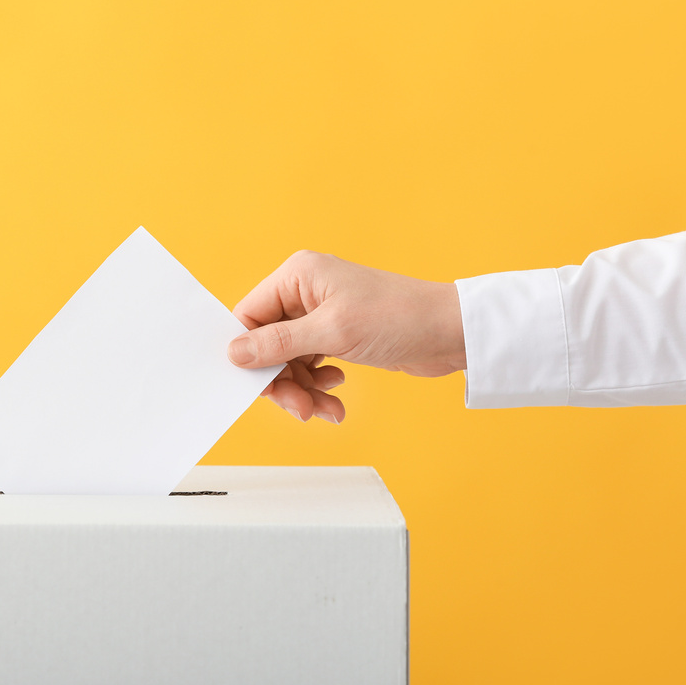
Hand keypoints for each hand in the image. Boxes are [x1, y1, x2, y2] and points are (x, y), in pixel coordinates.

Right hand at [228, 251, 465, 423]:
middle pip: (268, 344)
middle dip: (282, 380)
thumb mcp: (332, 332)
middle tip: (299, 408)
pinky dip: (318, 386)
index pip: (250, 316)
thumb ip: (279, 343)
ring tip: (323, 409)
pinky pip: (311, 366)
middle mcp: (306, 291)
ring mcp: (322, 314)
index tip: (258, 385)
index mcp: (298, 275)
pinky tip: (336, 395)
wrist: (450, 333)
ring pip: (289, 360)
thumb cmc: (399, 318)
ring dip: (302, 390)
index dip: (249, 353)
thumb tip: (235, 352)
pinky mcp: (337, 335)